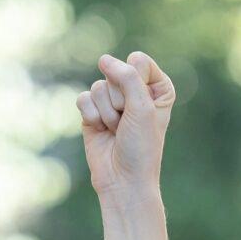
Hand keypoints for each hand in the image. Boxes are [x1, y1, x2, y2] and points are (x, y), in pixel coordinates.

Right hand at [79, 51, 174, 198]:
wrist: (123, 180)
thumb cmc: (140, 147)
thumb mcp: (142, 107)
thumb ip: (126, 76)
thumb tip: (103, 59)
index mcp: (157, 87)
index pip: (138, 61)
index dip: (136, 83)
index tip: (143, 109)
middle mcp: (135, 90)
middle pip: (115, 72)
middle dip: (119, 101)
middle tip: (127, 124)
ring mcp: (112, 101)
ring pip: (98, 86)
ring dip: (106, 113)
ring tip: (116, 131)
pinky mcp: (92, 112)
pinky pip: (83, 98)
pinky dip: (91, 117)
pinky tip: (100, 131)